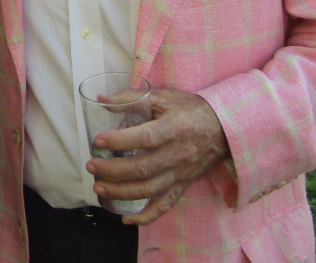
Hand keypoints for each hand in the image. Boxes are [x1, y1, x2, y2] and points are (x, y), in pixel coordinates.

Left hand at [85, 88, 229, 225]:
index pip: (145, 138)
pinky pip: (165, 206)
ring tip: (99, 188)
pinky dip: (146, 217)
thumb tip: (101, 100)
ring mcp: (181, 173)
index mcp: (174, 128)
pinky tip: (127, 219)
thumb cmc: (190, 110)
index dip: (120, 141)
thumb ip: (132, 98)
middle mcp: (179, 154)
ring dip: (122, 192)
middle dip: (113, 170)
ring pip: (150, 190)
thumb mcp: (164, 97)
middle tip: (92, 166)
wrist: (224, 129)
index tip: (99, 140)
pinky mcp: (183, 185)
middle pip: (143, 168)